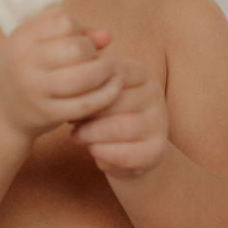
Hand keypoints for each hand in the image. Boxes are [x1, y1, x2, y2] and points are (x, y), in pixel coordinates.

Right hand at [0, 9, 121, 140]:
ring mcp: (35, 90)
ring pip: (84, 77)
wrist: (4, 111)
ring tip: (112, 69)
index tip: (82, 40)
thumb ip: (74, 33)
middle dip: (96, 52)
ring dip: (106, 71)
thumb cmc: (31, 69)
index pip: (65, 22)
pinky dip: (107, 94)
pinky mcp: (48, 114)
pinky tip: (115, 87)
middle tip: (101, 57)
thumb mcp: (41, 44)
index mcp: (22, 37)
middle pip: (77, 49)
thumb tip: (107, 36)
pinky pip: (86, 104)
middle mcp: (24, 62)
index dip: (82, 29)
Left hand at [70, 59, 168, 176]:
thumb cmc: (107, 114)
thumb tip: (68, 79)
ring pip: (117, 127)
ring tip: (78, 136)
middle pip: (112, 101)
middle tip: (72, 121)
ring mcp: (159, 123)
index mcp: (142, 74)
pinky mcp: (156, 150)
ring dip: (90, 135)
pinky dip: (101, 153)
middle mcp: (155, 95)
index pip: (109, 74)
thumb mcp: (101, 92)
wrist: (130, 151)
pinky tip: (94, 150)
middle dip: (85, 113)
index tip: (70, 99)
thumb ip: (90, 82)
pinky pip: (123, 153)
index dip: (85, 89)